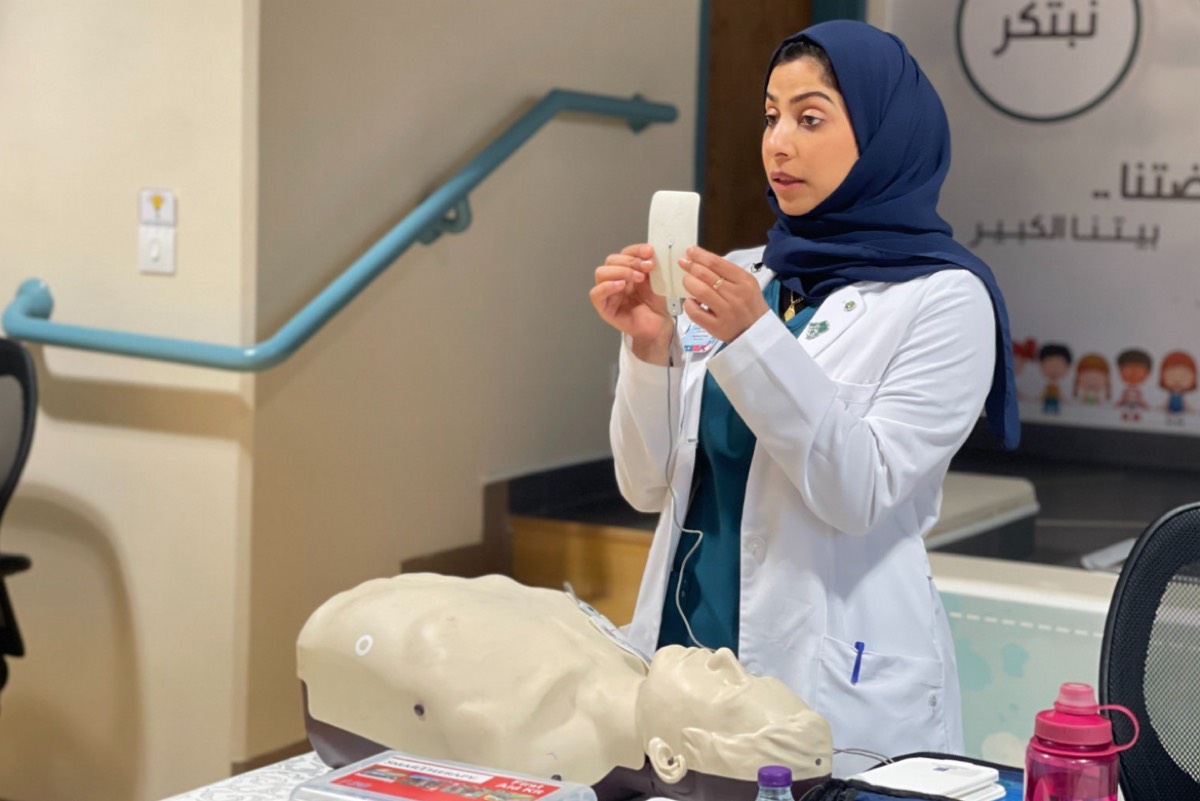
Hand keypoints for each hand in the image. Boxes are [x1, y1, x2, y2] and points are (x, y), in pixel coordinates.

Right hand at [590, 243, 672, 362]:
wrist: (660, 325)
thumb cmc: (657, 304)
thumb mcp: (656, 280)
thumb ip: (650, 266)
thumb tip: (649, 252)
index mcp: (626, 270)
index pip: (624, 253)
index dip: (636, 250)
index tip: (650, 251)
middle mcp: (614, 279)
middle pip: (611, 260)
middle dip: (630, 261)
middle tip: (647, 267)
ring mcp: (608, 293)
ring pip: (601, 273)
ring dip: (621, 271)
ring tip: (639, 278)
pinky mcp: (604, 308)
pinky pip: (596, 294)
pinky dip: (607, 286)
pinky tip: (622, 286)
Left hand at [680, 247, 768, 342]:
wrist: (758, 332)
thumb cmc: (749, 304)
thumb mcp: (746, 284)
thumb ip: (727, 273)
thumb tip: (701, 261)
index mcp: (744, 281)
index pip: (717, 263)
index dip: (700, 255)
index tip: (690, 251)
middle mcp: (736, 295)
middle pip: (706, 274)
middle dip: (691, 266)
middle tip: (683, 263)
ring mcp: (726, 312)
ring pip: (700, 291)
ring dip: (688, 282)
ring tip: (686, 280)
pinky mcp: (717, 327)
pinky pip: (696, 312)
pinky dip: (689, 304)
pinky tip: (690, 301)